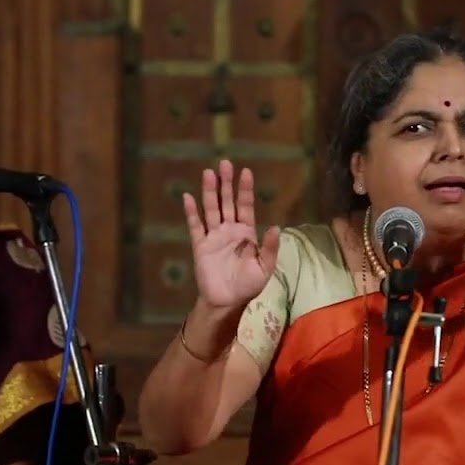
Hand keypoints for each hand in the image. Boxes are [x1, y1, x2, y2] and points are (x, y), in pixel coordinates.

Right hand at [185, 160, 280, 308]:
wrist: (227, 301)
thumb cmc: (248, 285)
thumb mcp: (265, 267)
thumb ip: (270, 248)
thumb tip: (276, 227)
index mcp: (247, 233)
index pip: (245, 206)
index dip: (245, 190)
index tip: (246, 172)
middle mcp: (230, 230)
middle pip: (227, 202)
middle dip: (226, 183)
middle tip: (224, 163)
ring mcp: (214, 236)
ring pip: (211, 209)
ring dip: (210, 192)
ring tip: (208, 173)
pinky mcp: (200, 245)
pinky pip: (195, 226)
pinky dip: (192, 212)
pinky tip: (188, 197)